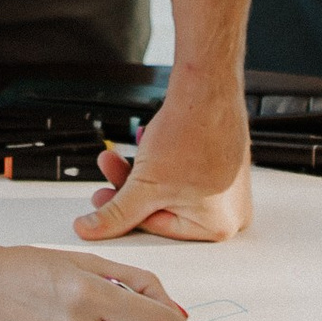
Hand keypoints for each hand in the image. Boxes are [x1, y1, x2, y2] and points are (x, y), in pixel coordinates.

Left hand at [76, 81, 251, 241]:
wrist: (208, 88)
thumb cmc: (191, 134)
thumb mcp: (144, 185)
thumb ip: (115, 214)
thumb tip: (91, 231)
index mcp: (219, 227)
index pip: (159, 228)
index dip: (126, 211)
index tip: (103, 197)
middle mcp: (230, 213)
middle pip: (165, 209)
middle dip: (131, 189)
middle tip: (108, 175)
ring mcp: (230, 189)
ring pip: (171, 191)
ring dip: (141, 174)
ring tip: (118, 156)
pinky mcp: (224, 167)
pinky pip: (185, 175)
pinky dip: (163, 164)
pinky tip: (148, 148)